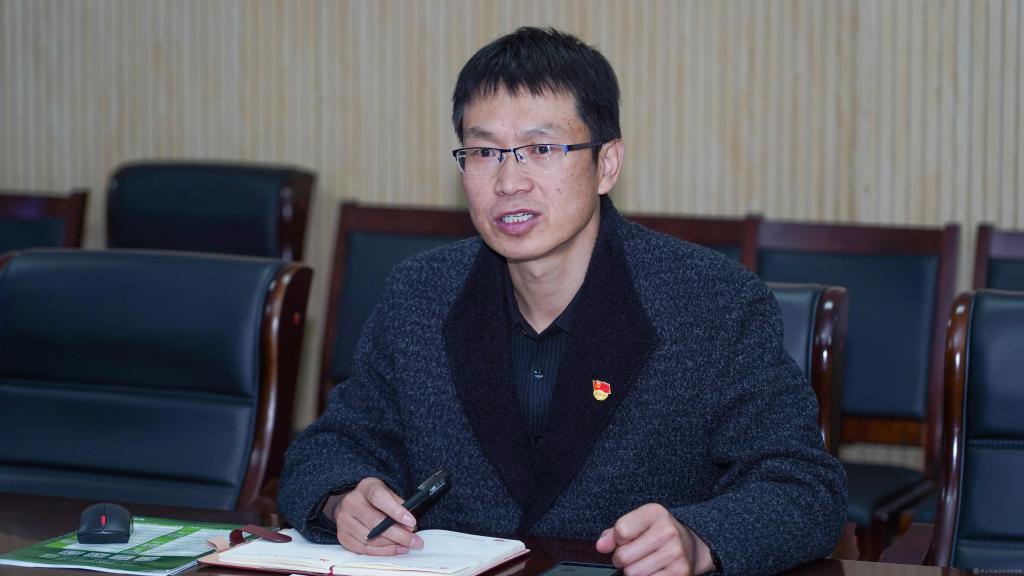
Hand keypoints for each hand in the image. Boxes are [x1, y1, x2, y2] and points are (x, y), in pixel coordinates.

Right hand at [326, 477, 423, 554]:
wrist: (350, 503)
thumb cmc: (373, 498)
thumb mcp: (387, 492)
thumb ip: (398, 504)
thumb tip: (410, 524)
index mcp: (365, 487)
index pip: (379, 497)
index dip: (396, 510)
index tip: (411, 522)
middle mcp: (351, 503)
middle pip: (375, 522)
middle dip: (399, 534)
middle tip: (415, 541)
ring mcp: (344, 521)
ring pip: (370, 539)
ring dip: (392, 545)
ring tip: (407, 545)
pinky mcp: (343, 537)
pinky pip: (364, 550)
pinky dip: (382, 552)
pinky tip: (395, 549)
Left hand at [595, 503, 713, 575]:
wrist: (691, 545)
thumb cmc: (657, 533)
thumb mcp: (637, 523)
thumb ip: (614, 533)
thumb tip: (600, 546)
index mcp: (654, 513)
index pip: (621, 531)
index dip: (617, 540)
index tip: (625, 540)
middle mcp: (667, 532)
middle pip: (624, 557)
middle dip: (621, 559)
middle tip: (632, 555)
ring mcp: (675, 554)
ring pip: (633, 573)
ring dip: (632, 572)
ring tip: (642, 563)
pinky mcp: (679, 573)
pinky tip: (652, 570)